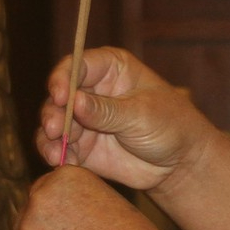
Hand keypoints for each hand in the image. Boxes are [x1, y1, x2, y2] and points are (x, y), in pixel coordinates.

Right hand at [38, 48, 218, 195]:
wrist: (180, 164)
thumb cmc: (170, 126)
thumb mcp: (142, 115)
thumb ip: (107, 111)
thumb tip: (75, 102)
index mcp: (110, 69)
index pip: (77, 65)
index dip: (63, 78)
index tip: (61, 96)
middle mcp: (92, 90)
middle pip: (60, 95)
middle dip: (54, 112)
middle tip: (55, 129)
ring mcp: (84, 119)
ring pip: (54, 122)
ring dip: (50, 136)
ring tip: (55, 152)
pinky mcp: (81, 146)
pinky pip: (60, 148)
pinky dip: (56, 154)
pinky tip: (60, 162)